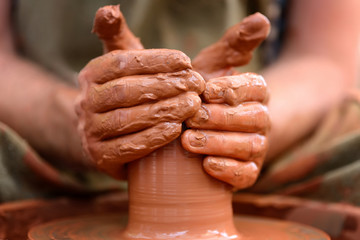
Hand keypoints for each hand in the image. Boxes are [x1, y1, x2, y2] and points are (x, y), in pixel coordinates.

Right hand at [76, 6, 204, 177]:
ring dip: (163, 111)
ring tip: (192, 105)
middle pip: (126, 91)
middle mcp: (84, 102)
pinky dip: (153, 138)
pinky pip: (127, 147)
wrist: (106, 135)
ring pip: (127, 119)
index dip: (155, 60)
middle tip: (196, 84)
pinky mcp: (100, 157)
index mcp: (91, 74)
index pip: (122, 63)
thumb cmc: (123, 93)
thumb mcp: (120, 64)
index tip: (186, 61)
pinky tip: (175, 130)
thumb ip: (118, 37)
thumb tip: (108, 10)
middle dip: (165, 86)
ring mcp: (90, 132)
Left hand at [182, 13, 270, 189]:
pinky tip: (206, 165)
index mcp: (256, 91)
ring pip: (250, 146)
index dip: (232, 89)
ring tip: (189, 141)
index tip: (205, 91)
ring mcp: (256, 146)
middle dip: (221, 118)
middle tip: (191, 118)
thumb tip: (262, 18)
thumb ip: (234, 44)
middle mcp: (261, 118)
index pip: (255, 87)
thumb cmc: (202, 93)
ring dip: (219, 144)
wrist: (196, 128)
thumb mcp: (214, 65)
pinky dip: (228, 170)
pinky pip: (247, 174)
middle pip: (254, 118)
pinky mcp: (248, 171)